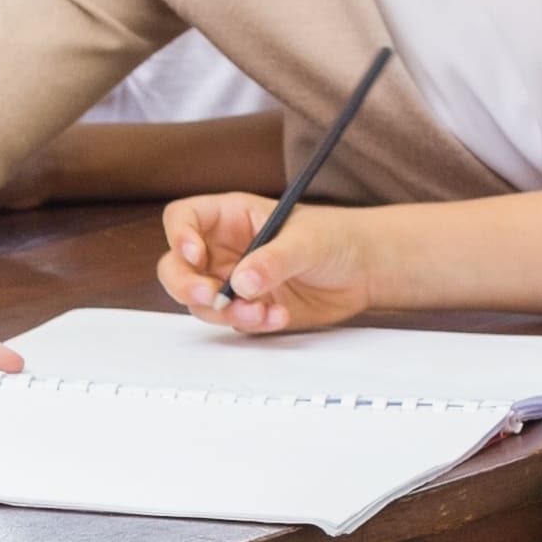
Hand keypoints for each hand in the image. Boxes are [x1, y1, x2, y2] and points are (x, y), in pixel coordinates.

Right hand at [156, 193, 363, 334]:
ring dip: (226, 312)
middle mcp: (223, 248)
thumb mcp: (307, 241)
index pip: (183, 218)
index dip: (179, 236)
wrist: (365, 270)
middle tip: (214, 297)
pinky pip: (231, 322)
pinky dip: (250, 324)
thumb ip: (273, 260)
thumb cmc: (337, 237)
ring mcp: (231, 281)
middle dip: (187, 286)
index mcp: (230, 217)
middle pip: (176, 267)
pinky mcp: (246, 308)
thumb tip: (240, 283)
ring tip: (264, 310)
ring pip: (200, 302)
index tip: (194, 256)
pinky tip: (279, 315)